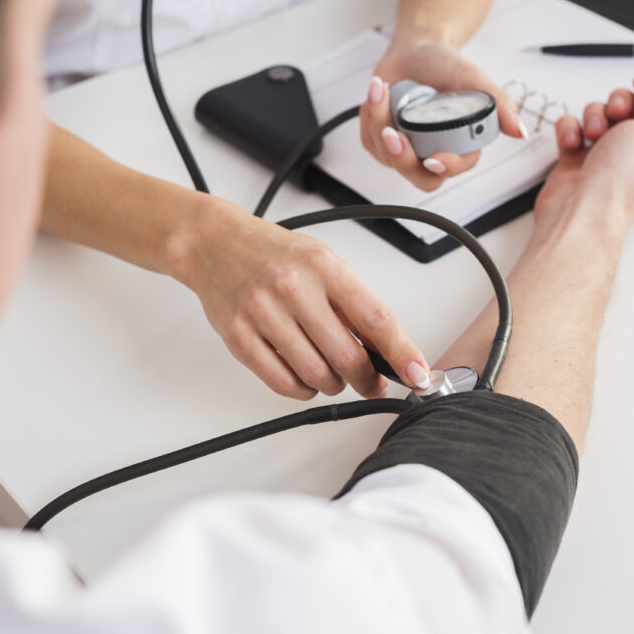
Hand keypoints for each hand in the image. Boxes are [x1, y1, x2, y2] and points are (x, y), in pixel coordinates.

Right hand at [173, 200, 430, 399]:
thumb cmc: (274, 255)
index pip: (375, 319)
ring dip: (331, 385)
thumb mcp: (322, 262)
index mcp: (324, 267)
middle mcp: (294, 289)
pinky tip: (304, 378)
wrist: (215, 243)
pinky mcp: (239, 336)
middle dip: (365, 380)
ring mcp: (263, 313)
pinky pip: (282, 383)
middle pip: (347, 358)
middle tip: (370, 382)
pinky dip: (301, 389)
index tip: (418, 374)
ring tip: (329, 373)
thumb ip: (352, 304)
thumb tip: (386, 350)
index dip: (402, 353)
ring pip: (315, 376)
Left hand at [360, 40, 525, 190]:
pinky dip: (369, 116)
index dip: (445, 168)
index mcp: (457, 144)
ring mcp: (404, 148)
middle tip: (393, 134)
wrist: (416, 50)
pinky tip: (376, 93)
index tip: (434, 158)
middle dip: (402, 158)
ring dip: (379, 124)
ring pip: (388, 157)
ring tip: (381, 90)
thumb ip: (498, 104)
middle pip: (417, 176)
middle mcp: (430, 150)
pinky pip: (370, 141)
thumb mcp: (475, 79)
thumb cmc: (446, 65)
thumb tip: (520, 131)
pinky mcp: (379, 140)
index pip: (453, 169)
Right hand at [536, 73, 633, 236]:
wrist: (580, 212)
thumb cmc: (619, 184)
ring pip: (599, 116)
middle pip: (630, 109)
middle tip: (617, 113)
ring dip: (594, 117)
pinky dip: (570, 131)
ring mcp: (604, 156)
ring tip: (593, 135)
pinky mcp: (576, 160)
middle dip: (619, 103)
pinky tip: (573, 143)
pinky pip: (572, 129)